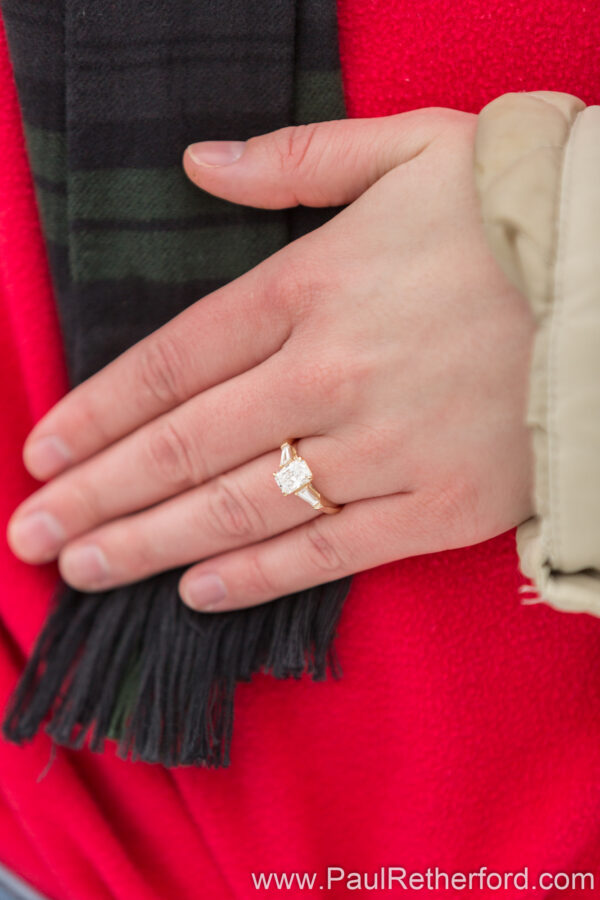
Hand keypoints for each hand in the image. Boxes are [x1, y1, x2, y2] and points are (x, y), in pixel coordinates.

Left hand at [7, 109, 534, 610]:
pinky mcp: (440, 504)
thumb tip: (200, 162)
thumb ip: (294, 158)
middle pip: (185, 446)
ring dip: (151, 543)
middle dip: (97, 496)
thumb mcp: (408, 150)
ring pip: (242, 507)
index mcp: (312, 285)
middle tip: (32, 537)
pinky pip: (329, 552)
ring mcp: (386, 447)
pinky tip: (196, 593)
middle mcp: (332, 373)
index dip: (98, 413)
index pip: (171, 361)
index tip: (44, 454)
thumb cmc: (513, 212)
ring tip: (85, 569)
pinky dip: (257, 576)